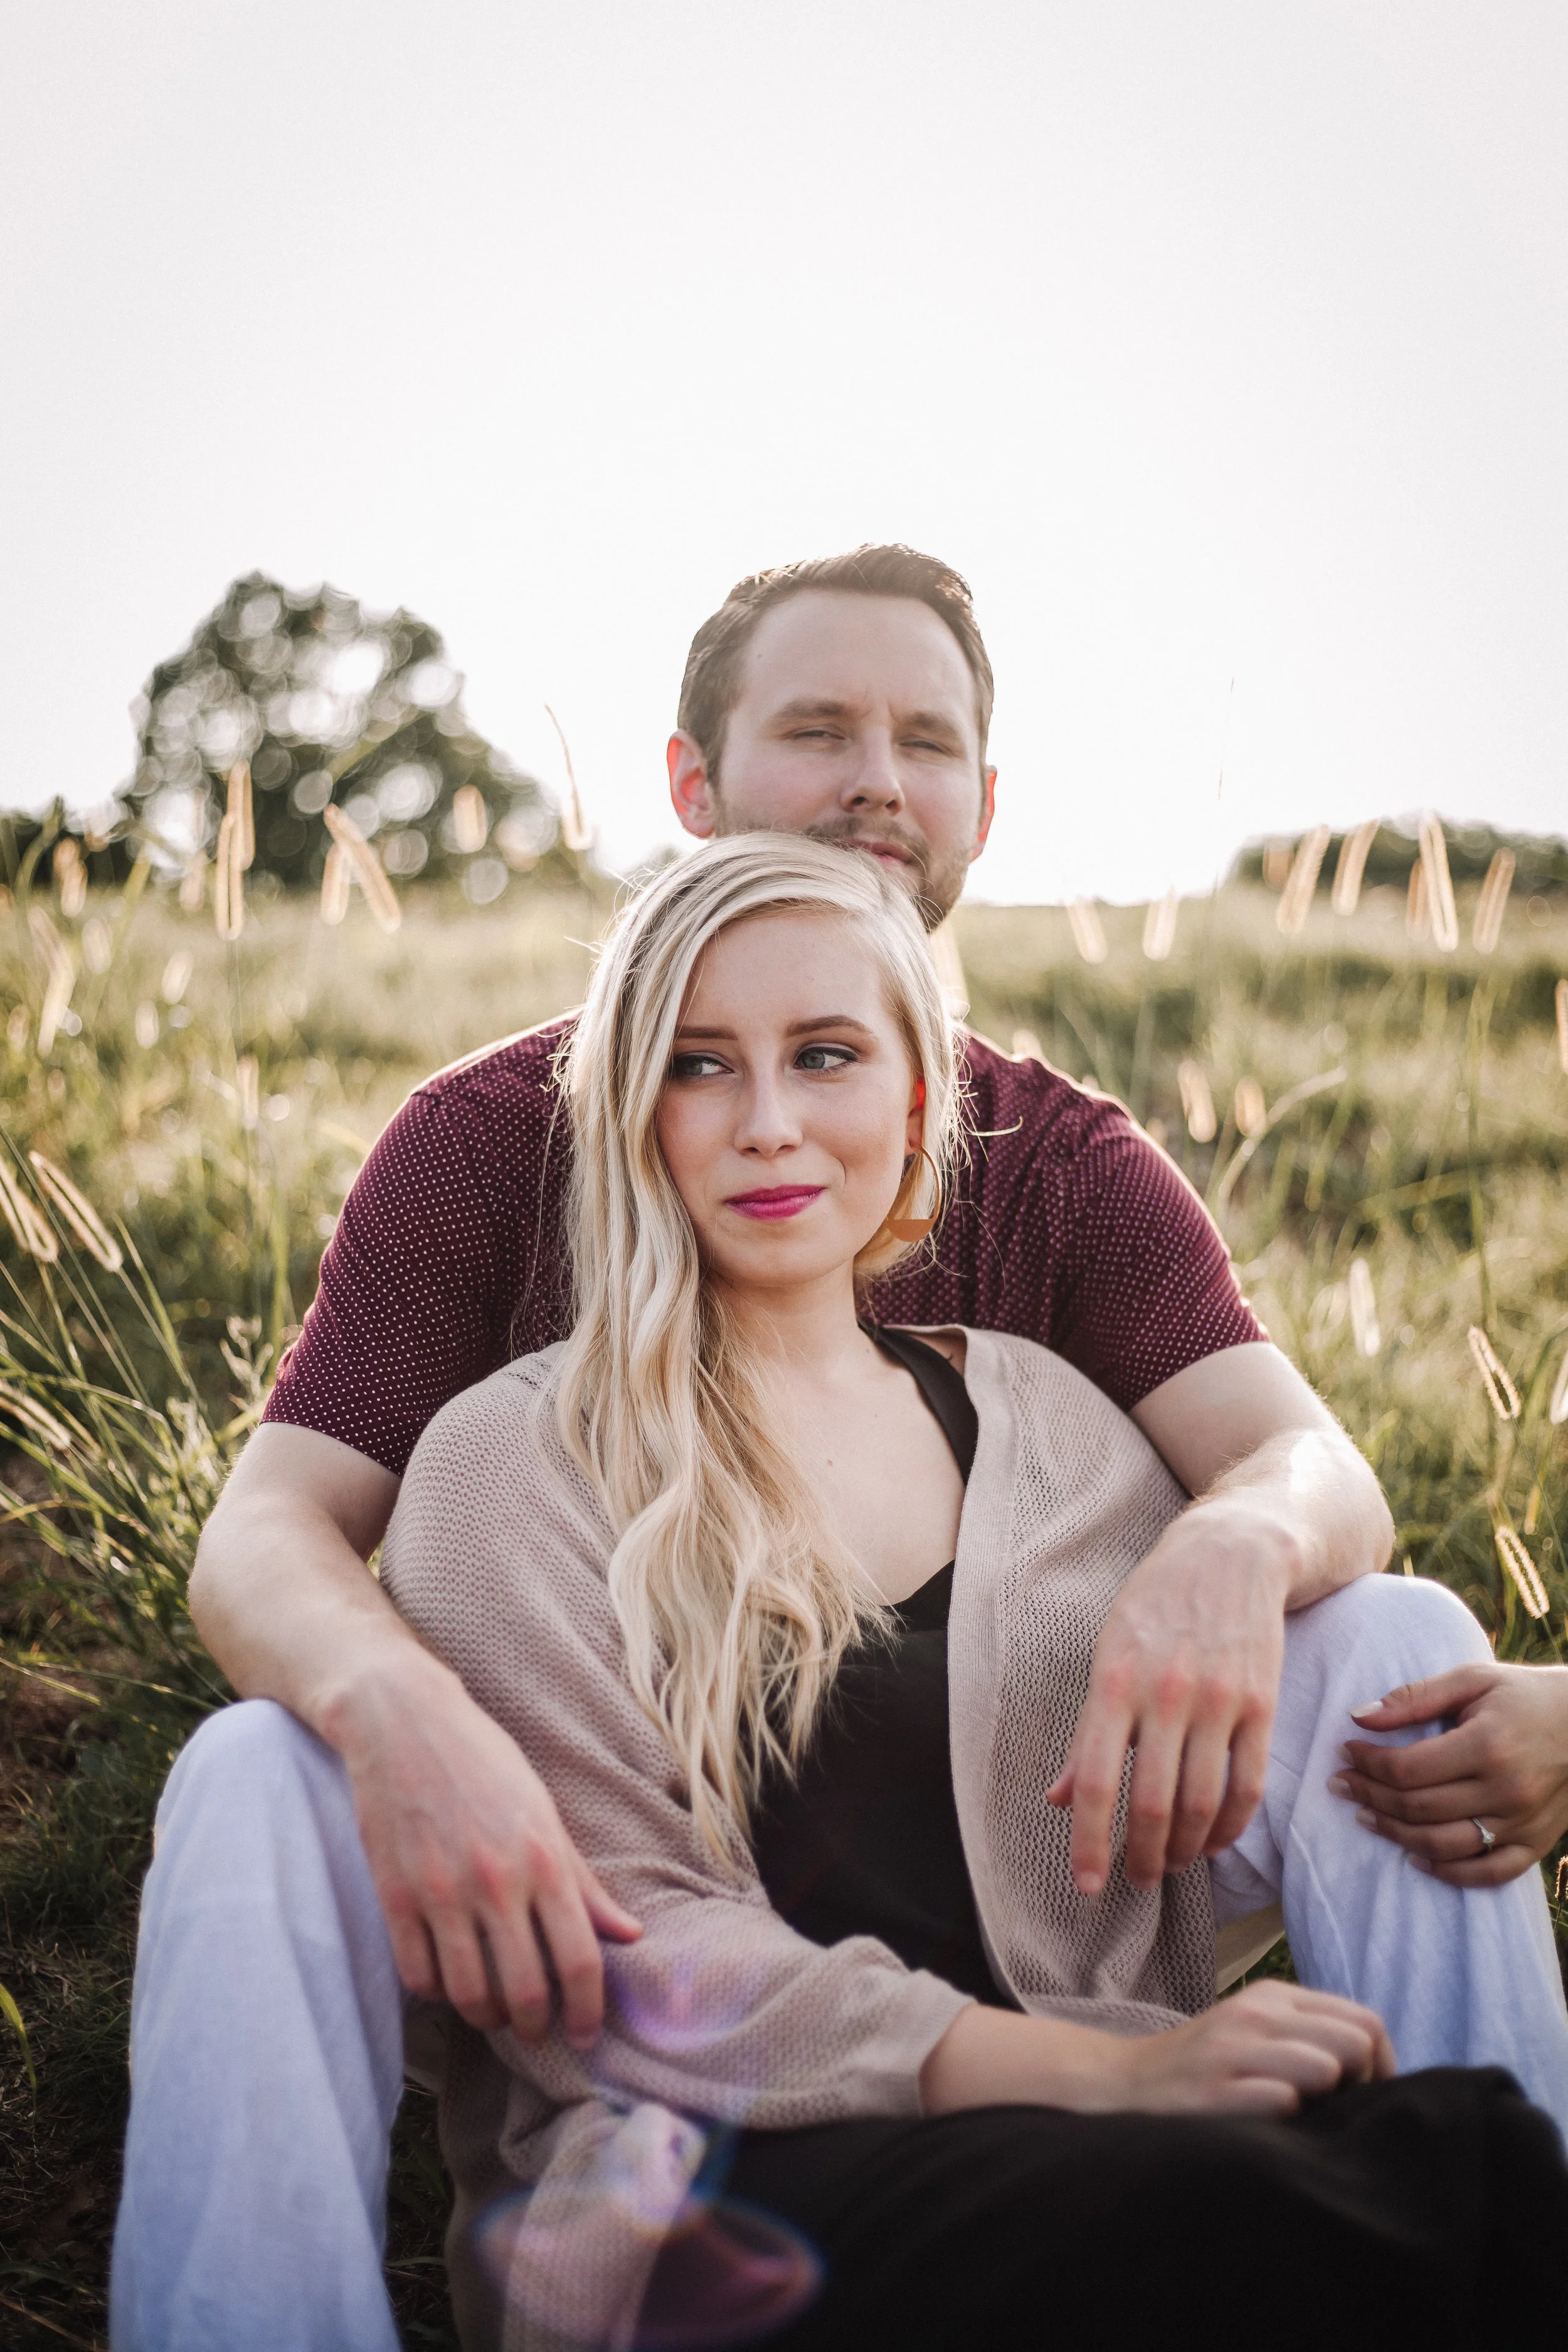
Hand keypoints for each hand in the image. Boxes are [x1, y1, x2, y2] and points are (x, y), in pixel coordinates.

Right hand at [326, 1645, 641, 2046]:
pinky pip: (418, 1976)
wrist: (403, 1721)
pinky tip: (448, 1981)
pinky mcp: (394, 1897)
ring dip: (486, 2018)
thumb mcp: (544, 1811)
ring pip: (469, 1995)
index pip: (581, 1959)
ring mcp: (441, 1892)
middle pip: (526, 1991)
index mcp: (543, 1859)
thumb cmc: (484, 1762)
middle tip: (538, 2029)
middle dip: (537, 2026)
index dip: (589, 2010)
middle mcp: (496, 1882)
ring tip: (494, 2012)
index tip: (587, 2033)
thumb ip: (583, 1880)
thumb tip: (629, 1935)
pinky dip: (437, 1993)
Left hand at [1047, 1492, 1293, 1895]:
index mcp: (1115, 1681)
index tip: (1086, 1885)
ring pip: (1203, 1803)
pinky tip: (1214, 1841)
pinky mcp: (1262, 1704)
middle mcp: (1166, 1693)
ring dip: (1184, 1849)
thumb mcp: (1107, 1654)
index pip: (1097, 1781)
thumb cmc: (1156, 1606)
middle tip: (1134, 1881)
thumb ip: (1087, 1733)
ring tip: (1169, 1864)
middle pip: (1153, 1803)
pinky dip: (1231, 1827)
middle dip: (1141, 1857)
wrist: (1232, 1552)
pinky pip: (1249, 1785)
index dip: (1090, 1842)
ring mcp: (1219, 1700)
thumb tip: (1058, 1800)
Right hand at [1120, 1981, 1394, 2115]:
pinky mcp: (1212, 2090)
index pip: (1365, 2020)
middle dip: (1360, 2085)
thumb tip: (1378, 2068)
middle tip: (1333, 2110)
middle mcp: (1256, 2013)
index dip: (1381, 2065)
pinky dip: (1286, 2120)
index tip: (1363, 2095)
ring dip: (1323, 2103)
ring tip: (1299, 2117)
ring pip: (1324, 2067)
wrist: (1129, 2081)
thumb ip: (1311, 2035)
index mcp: (1274, 1997)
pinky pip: (1281, 2101)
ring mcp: (1232, 2050)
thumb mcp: (1258, 2030)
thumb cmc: (1211, 2065)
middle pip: (1355, 2043)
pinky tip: (1266, 2127)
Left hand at [1333, 1660, 1567, 1886]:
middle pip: (1418, 1809)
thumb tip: (1358, 1716)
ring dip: (1395, 1835)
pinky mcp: (1535, 1843)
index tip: (1345, 1750)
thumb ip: (1414, 1697)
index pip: (1408, 1768)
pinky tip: (1416, 1858)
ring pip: (1443, 1845)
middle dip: (1370, 1795)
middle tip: (1341, 1783)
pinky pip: (1487, 1873)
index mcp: (1487, 1746)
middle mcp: (1505, 1791)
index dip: (1368, 1763)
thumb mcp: (1471, 1679)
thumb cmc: (1523, 1695)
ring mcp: (1522, 1823)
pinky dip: (1448, 1873)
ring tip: (1365, 1816)